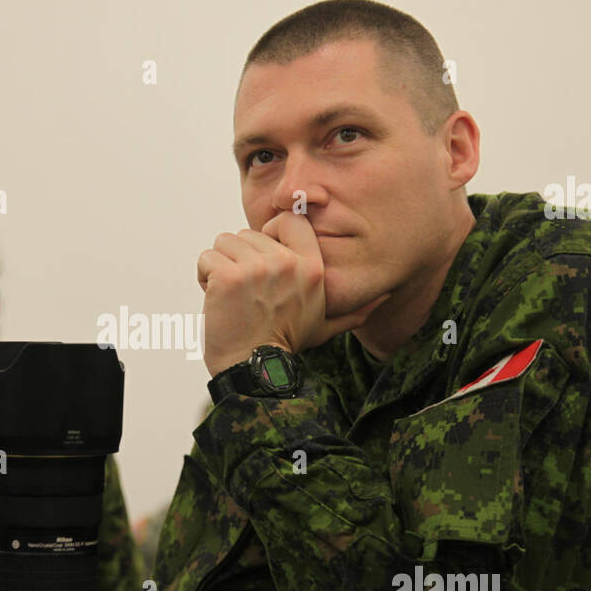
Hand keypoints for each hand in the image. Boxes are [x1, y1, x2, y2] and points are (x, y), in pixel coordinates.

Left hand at [197, 211, 388, 375]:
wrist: (254, 371)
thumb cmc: (286, 347)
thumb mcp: (326, 326)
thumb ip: (354, 309)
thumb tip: (385, 296)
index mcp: (312, 268)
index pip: (292, 219)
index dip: (272, 230)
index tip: (264, 255)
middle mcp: (287, 264)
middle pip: (248, 234)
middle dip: (240, 259)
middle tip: (247, 293)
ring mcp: (256, 269)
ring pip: (224, 242)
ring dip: (221, 267)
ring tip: (232, 296)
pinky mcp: (228, 277)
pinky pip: (207, 258)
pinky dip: (205, 276)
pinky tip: (218, 299)